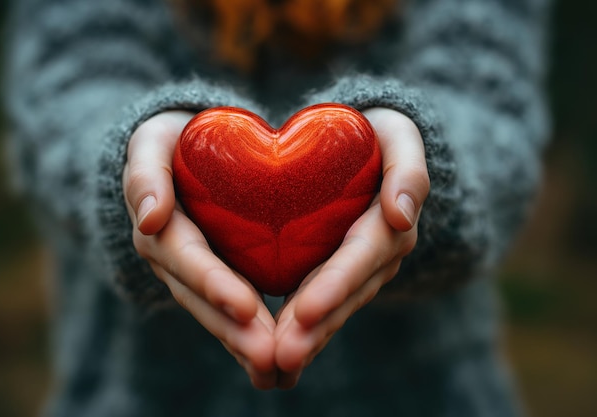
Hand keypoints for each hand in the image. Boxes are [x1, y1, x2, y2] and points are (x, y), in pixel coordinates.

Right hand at [123, 111, 277, 388]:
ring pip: (218, 315)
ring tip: (279, 371)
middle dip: (236, 331)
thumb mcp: (151, 142)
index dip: (216, 284)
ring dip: (246, 345)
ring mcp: (193, 275)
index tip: (248, 308)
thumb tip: (149, 218)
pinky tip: (279, 362)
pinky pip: (231, 312)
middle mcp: (174, 260)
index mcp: (162, 229)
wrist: (179, 151)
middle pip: (205, 300)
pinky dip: (251, 337)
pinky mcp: (215, 279)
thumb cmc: (170, 140)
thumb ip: (145, 174)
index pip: (190, 260)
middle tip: (271, 357)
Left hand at [273, 107, 429, 387]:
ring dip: (308, 337)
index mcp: (391, 221)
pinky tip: (277, 354)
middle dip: (317, 326)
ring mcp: (361, 270)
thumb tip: (402, 214)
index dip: (336, 284)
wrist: (370, 145)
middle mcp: (379, 254)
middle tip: (284, 354)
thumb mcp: (399, 135)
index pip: (362, 255)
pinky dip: (303, 330)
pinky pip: (322, 304)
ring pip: (335, 308)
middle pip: (347, 293)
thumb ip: (407, 168)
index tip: (305, 312)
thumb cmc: (379, 133)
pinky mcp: (339, 275)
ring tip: (276, 365)